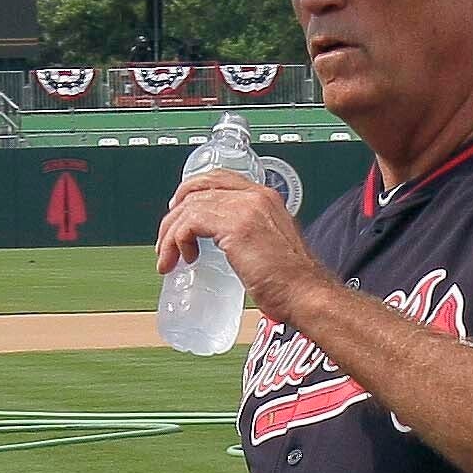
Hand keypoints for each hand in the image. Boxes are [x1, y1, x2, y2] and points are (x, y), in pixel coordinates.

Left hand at [158, 170, 318, 304]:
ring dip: (171, 233)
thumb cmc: (292, 283)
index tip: (180, 210)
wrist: (305, 294)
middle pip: (200, 186)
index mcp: (266, 198)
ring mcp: (245, 207)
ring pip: (190, 206)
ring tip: (169, 258)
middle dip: (176, 210)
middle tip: (166, 235)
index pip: (221, 178)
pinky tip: (183, 258)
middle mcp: (256, 196)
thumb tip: (227, 247)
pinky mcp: (234, 226)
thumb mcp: (269, 247)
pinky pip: (190, 222)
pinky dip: (177, 240)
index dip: (194, 191)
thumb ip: (249, 237)